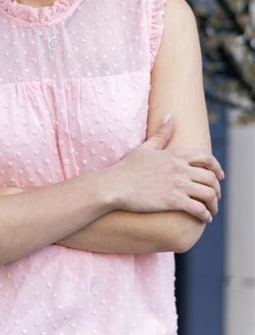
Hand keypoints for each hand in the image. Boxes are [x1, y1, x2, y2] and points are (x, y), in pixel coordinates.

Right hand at [106, 114, 224, 222]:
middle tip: (215, 197)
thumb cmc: (127, 168)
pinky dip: (205, 215)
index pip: (207, 158)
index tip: (219, 176)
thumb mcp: (146, 147)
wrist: (115, 186)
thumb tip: (170, 116)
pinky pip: (199, 209)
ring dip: (213, 204)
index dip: (217, 168)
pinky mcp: (173, 201)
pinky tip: (203, 218)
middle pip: (211, 178)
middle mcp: (180, 168)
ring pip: (209, 194)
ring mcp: (178, 185)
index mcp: (176, 155)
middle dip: (217, 190)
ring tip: (211, 211)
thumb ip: (161, 134)